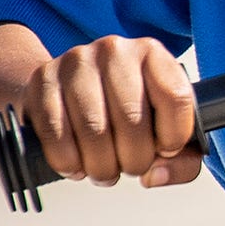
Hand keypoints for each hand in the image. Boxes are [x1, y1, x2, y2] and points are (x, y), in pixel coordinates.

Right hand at [23, 36, 202, 189]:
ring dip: (101, 166)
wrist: (65, 90)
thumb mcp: (162, 130)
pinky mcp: (43, 81)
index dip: (174, 138)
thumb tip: (156, 174)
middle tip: (129, 167)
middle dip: (133, 161)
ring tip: (103, 168)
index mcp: (153, 55)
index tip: (164, 150)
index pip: (176, 98)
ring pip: (94, 132)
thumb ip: (181, 161)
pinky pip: (57, 135)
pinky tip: (77, 162)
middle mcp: (116, 51)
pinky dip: (68, 161)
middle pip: (133, 121)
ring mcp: (76, 62)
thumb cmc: (121, 113)